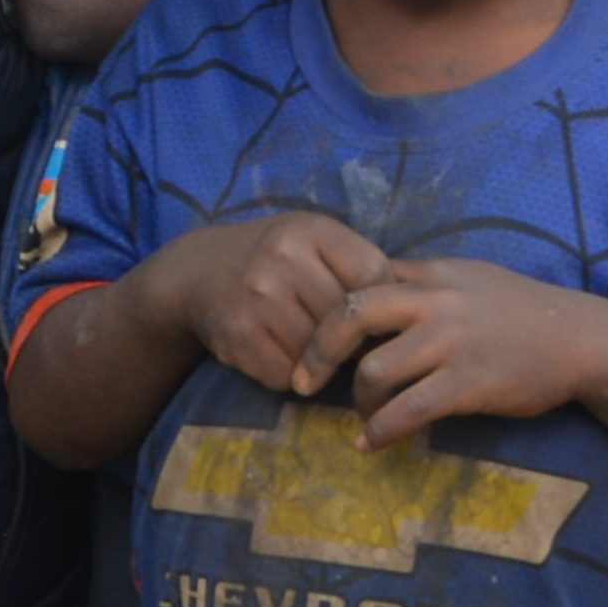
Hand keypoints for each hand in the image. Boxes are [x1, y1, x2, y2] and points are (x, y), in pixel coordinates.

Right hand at [133, 208, 390, 396]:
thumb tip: (408, 319)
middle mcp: (281, 258)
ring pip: (318, 353)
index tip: (378, 319)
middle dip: (351, 339)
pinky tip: (280, 353)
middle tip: (344, 341)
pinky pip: (286, 375)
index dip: (384, 306)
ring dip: (321, 362)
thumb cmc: (276, 259)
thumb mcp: (315, 242)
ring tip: (309, 344)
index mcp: (311, 230)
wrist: (199, 273)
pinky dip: (291, 375)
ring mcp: (256, 297)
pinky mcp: (237, 337)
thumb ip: (357, 267)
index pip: (373, 277)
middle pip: (347, 322)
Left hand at [333, 253, 607, 445]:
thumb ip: (422, 282)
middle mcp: (436, 302)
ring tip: (366, 418)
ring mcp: (451, 343)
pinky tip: (372, 445)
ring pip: (373, 372)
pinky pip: (407, 412)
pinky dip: (380, 433)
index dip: (329, 313)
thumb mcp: (470, 278)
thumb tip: (372, 290)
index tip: (313, 341)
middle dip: (317, 352)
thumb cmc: (523, 312)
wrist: (581, 340)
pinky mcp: (467, 384)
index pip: (361, 280)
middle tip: (302, 382)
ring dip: (359, 402)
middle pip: (350, 316)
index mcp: (431, 273)